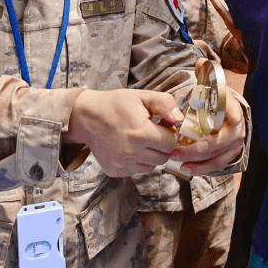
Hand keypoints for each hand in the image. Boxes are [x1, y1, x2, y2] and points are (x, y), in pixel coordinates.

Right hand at [66, 89, 180, 176]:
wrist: (86, 117)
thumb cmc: (116, 104)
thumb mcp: (142, 97)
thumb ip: (165, 104)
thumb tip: (180, 119)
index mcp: (141, 133)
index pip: (171, 143)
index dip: (170, 133)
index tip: (161, 125)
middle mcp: (131, 152)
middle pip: (164, 157)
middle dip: (162, 145)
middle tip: (152, 132)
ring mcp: (122, 164)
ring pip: (152, 166)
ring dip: (151, 154)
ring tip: (140, 139)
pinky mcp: (115, 171)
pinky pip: (138, 170)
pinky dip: (138, 161)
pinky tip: (129, 147)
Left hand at [169, 90, 246, 174]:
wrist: (222, 115)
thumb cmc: (209, 104)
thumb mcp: (204, 95)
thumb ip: (196, 98)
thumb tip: (182, 110)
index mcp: (231, 107)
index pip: (234, 108)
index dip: (234, 113)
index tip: (233, 119)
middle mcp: (237, 127)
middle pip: (221, 140)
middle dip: (199, 148)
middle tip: (177, 150)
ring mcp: (235, 143)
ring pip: (217, 155)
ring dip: (196, 160)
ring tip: (176, 158)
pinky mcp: (230, 155)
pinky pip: (216, 164)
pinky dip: (201, 168)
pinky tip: (186, 168)